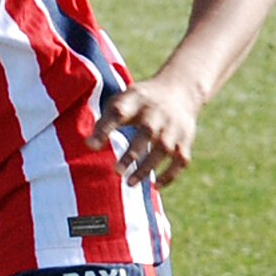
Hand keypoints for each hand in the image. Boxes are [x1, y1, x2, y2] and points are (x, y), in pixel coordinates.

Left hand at [85, 71, 200, 186]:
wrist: (179, 90)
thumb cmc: (140, 102)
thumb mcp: (121, 101)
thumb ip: (104, 122)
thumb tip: (89, 146)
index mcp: (135, 101)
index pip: (118, 112)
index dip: (104, 129)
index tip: (91, 146)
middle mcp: (156, 113)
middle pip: (146, 132)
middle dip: (132, 154)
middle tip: (116, 172)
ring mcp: (173, 127)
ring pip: (164, 149)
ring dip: (147, 168)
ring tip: (129, 183)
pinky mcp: (185, 139)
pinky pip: (181, 160)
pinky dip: (170, 174)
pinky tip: (156, 184)